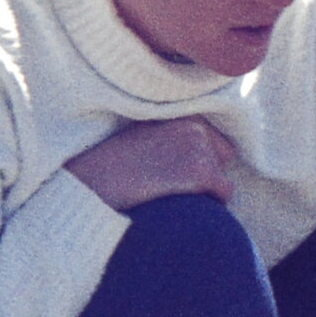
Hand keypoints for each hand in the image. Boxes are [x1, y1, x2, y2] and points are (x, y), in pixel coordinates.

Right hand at [66, 116, 237, 210]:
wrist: (91, 185)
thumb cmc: (110, 166)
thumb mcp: (143, 136)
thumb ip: (172, 136)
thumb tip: (199, 152)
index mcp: (179, 112)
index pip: (213, 138)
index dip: (199, 158)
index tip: (175, 169)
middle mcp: (194, 124)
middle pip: (224, 155)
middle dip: (207, 171)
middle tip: (172, 183)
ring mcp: (200, 147)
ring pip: (222, 176)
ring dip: (204, 190)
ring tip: (168, 192)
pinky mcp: (202, 171)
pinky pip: (224, 193)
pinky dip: (210, 204)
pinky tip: (179, 204)